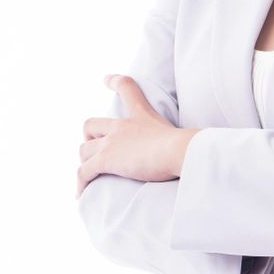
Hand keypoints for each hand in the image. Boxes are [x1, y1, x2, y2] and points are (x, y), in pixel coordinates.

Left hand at [75, 74, 196, 198]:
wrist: (180, 152)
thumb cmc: (187, 147)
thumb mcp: (181, 135)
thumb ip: (179, 140)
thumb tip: (193, 150)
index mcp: (141, 115)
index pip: (127, 88)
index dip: (115, 82)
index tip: (106, 79)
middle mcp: (121, 126)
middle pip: (91, 125)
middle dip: (88, 138)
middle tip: (93, 150)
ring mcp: (111, 142)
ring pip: (84, 150)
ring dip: (84, 163)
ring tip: (89, 177)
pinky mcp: (106, 159)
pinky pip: (84, 172)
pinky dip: (80, 184)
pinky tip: (80, 194)